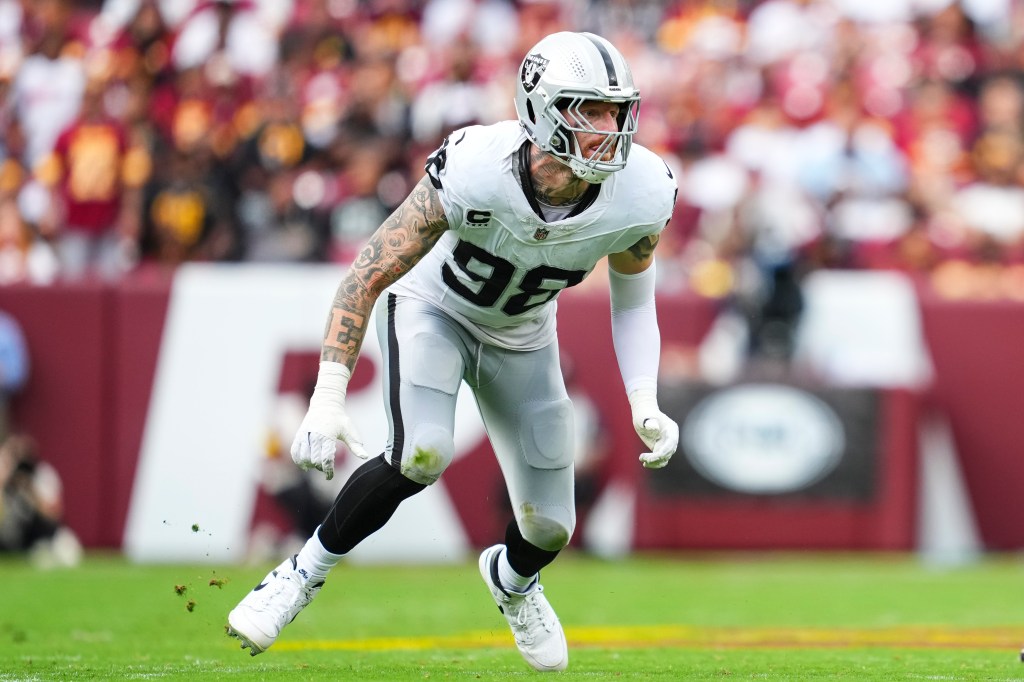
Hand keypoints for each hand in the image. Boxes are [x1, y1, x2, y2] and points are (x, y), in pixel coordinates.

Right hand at [290, 363, 370, 479]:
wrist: (325, 405)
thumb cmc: (339, 420)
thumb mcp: (349, 431)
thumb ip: (356, 445)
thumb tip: (365, 456)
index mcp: (328, 436)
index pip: (326, 458)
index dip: (328, 470)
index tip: (330, 476)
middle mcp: (315, 436)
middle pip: (314, 460)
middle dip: (319, 468)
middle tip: (325, 468)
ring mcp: (305, 435)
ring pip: (303, 457)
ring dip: (308, 465)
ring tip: (315, 465)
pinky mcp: (299, 435)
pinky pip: (294, 451)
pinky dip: (298, 459)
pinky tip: (304, 463)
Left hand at [629, 391, 678, 468]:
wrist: (642, 414)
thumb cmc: (644, 414)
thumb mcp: (645, 417)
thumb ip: (650, 422)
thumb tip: (654, 428)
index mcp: (671, 429)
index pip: (671, 443)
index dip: (664, 451)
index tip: (653, 457)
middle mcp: (671, 438)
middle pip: (668, 452)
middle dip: (657, 458)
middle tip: (645, 459)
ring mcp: (666, 444)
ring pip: (664, 458)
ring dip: (655, 463)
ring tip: (643, 461)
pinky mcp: (660, 448)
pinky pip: (659, 459)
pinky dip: (654, 463)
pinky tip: (644, 463)